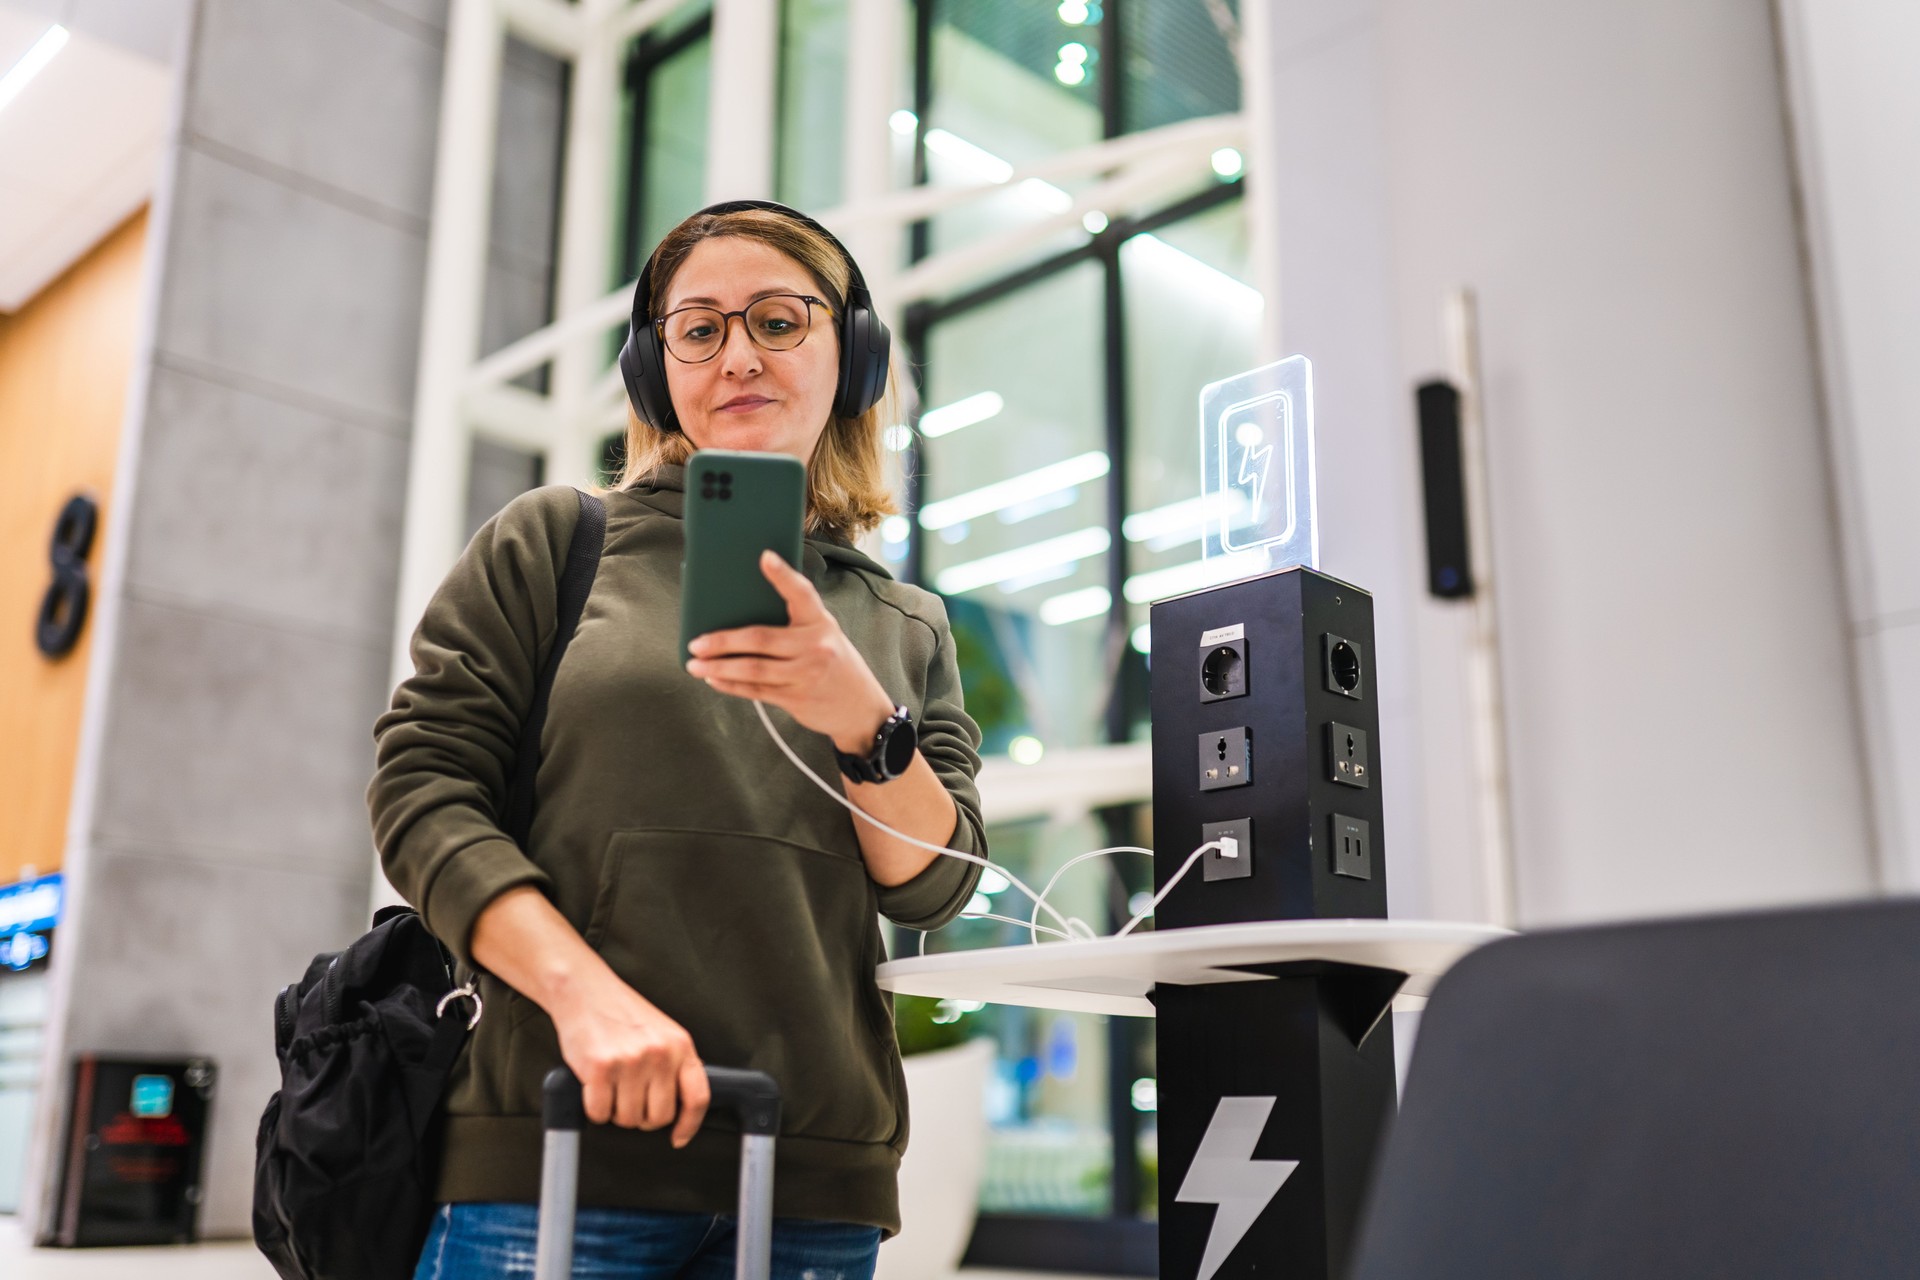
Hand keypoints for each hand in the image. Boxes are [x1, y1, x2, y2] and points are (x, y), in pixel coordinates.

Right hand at [548, 972, 709, 1146]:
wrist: (585, 990)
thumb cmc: (621, 1013)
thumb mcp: (662, 1032)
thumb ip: (675, 1062)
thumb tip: (685, 1098)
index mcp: (680, 1046)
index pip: (697, 1098)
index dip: (689, 1125)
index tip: (679, 1137)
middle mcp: (659, 1054)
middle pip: (658, 1117)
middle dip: (642, 1117)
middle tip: (630, 1098)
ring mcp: (630, 1061)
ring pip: (628, 1119)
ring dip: (616, 1112)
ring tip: (612, 1086)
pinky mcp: (600, 1068)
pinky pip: (600, 1113)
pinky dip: (594, 1108)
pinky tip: (594, 1087)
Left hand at [685, 550, 896, 752]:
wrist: (861, 708)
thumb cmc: (833, 663)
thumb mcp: (823, 636)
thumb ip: (792, 625)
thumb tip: (740, 615)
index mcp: (821, 622)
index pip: (801, 593)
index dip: (783, 575)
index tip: (764, 556)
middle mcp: (816, 646)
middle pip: (760, 639)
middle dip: (722, 641)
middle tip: (695, 642)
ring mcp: (807, 674)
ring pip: (753, 669)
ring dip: (719, 667)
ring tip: (695, 664)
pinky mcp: (797, 698)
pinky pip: (756, 690)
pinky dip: (731, 685)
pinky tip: (713, 679)